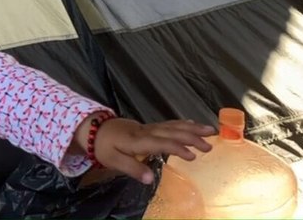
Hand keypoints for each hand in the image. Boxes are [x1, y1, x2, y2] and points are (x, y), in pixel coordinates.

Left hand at [82, 116, 214, 183]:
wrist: (92, 128)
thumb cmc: (104, 146)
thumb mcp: (113, 160)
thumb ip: (133, 168)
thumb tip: (151, 179)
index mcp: (138, 140)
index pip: (161, 143)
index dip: (177, 148)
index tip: (193, 156)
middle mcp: (146, 131)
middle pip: (171, 132)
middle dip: (191, 137)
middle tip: (209, 145)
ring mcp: (148, 127)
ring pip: (172, 125)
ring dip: (191, 128)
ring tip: (210, 130)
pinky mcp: (148, 126)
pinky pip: (168, 123)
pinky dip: (182, 123)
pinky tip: (192, 123)